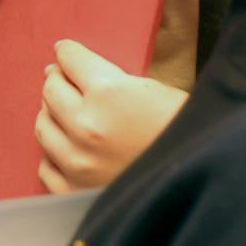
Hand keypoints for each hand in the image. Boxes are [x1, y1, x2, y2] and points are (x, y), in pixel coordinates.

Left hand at [36, 40, 184, 191]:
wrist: (203, 186)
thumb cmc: (186, 133)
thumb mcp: (154, 91)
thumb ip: (110, 79)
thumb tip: (69, 70)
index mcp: (108, 93)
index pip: (70, 60)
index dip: (68, 54)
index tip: (66, 53)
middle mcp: (85, 125)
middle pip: (50, 90)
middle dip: (59, 81)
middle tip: (69, 82)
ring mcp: (76, 162)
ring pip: (42, 126)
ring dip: (53, 115)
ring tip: (69, 115)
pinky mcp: (73, 191)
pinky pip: (46, 166)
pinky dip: (55, 155)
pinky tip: (70, 150)